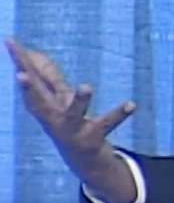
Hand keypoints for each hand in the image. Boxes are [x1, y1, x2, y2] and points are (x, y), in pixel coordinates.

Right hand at [6, 39, 138, 202]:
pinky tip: (132, 105)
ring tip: (86, 86)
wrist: (83, 161)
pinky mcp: (93, 137)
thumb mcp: (57, 98)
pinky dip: (119, 115)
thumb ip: (48, 76)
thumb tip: (34, 52)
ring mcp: (73, 129)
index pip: (30, 80)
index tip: (10, 42)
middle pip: (38, 102)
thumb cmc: (67, 122)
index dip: (19, 61)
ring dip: (80, 101)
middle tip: (19, 74)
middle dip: (28, 89)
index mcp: (45, 106)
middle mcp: (54, 118)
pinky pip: (107, 124)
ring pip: (74, 114)